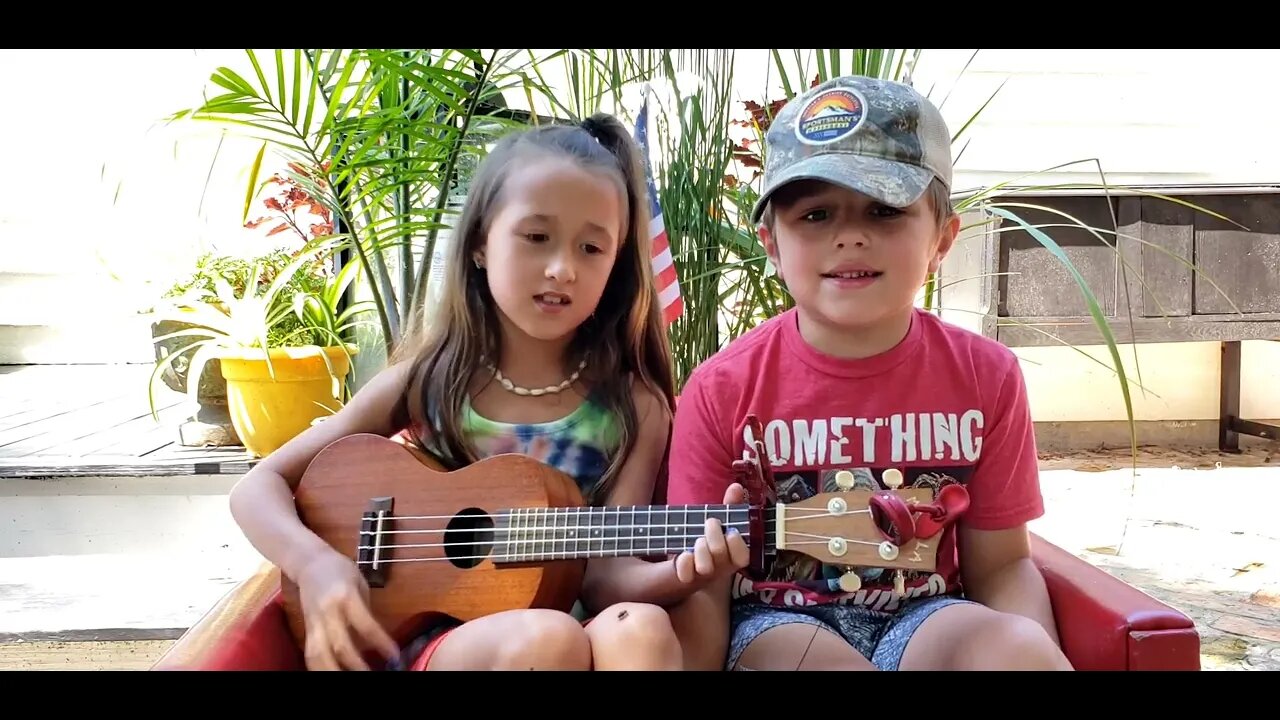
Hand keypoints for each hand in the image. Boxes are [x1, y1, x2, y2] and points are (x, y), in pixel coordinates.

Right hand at [295, 548, 399, 670]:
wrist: (309, 562)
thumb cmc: (340, 569)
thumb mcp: (360, 583)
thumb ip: (365, 611)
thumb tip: (374, 640)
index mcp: (346, 596)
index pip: (365, 624)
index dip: (380, 642)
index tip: (394, 656)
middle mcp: (328, 611)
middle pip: (339, 645)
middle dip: (355, 665)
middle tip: (371, 675)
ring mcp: (314, 621)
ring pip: (318, 654)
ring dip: (332, 671)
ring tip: (346, 679)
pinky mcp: (306, 628)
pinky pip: (311, 653)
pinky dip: (319, 667)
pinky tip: (330, 673)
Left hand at [673, 482, 749, 587]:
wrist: (682, 560)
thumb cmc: (706, 537)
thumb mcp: (719, 522)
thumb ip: (730, 506)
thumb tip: (736, 486)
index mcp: (732, 556)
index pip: (743, 557)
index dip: (738, 545)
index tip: (730, 531)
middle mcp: (720, 569)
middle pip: (722, 555)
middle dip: (715, 536)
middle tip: (709, 523)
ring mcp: (702, 575)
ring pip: (706, 568)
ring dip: (702, 550)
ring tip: (696, 540)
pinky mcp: (683, 577)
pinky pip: (686, 575)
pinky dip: (684, 564)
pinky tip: (683, 555)